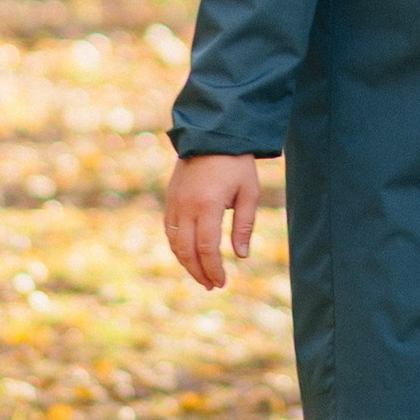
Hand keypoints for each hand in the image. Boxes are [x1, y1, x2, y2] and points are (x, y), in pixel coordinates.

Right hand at [165, 154, 260, 289]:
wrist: (212, 132)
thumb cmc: (236, 163)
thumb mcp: (249, 192)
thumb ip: (244, 225)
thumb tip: (241, 256)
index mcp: (207, 204)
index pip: (206, 248)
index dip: (212, 269)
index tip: (222, 282)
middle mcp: (186, 206)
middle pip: (186, 251)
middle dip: (199, 272)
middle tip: (212, 286)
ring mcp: (175, 202)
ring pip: (174, 243)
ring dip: (186, 263)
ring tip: (202, 276)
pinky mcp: (170, 198)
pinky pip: (169, 230)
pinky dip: (177, 247)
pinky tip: (189, 255)